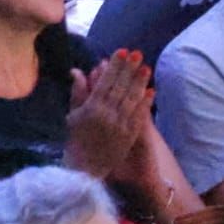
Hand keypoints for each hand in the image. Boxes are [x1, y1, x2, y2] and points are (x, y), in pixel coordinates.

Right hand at [65, 50, 151, 178]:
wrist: (85, 171)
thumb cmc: (76, 142)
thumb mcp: (72, 116)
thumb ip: (77, 93)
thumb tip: (77, 71)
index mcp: (91, 108)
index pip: (105, 81)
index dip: (114, 66)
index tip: (121, 52)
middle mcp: (106, 114)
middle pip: (120, 87)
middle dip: (129, 69)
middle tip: (138, 54)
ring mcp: (119, 125)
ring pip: (131, 99)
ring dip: (140, 82)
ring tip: (146, 68)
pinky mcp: (129, 136)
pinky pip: (139, 117)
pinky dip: (145, 103)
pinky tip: (151, 91)